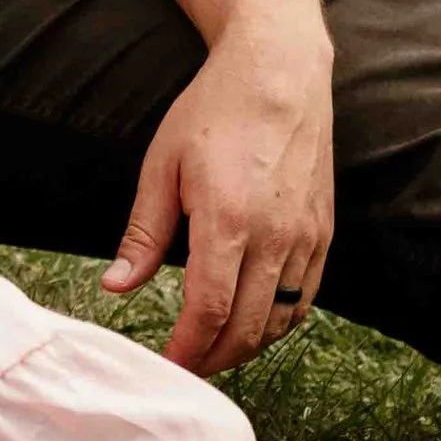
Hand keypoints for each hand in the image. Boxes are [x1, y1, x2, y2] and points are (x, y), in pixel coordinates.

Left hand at [102, 21, 336, 374]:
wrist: (279, 74)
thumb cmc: (213, 112)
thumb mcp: (162, 165)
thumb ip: (143, 232)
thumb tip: (116, 286)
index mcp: (228, 222)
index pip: (208, 313)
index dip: (186, 351)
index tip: (166, 367)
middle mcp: (275, 238)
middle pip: (246, 329)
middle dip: (213, 358)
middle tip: (185, 367)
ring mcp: (306, 238)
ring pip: (279, 321)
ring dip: (246, 346)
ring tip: (213, 350)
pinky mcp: (324, 233)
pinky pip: (304, 299)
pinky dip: (278, 322)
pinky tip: (253, 322)